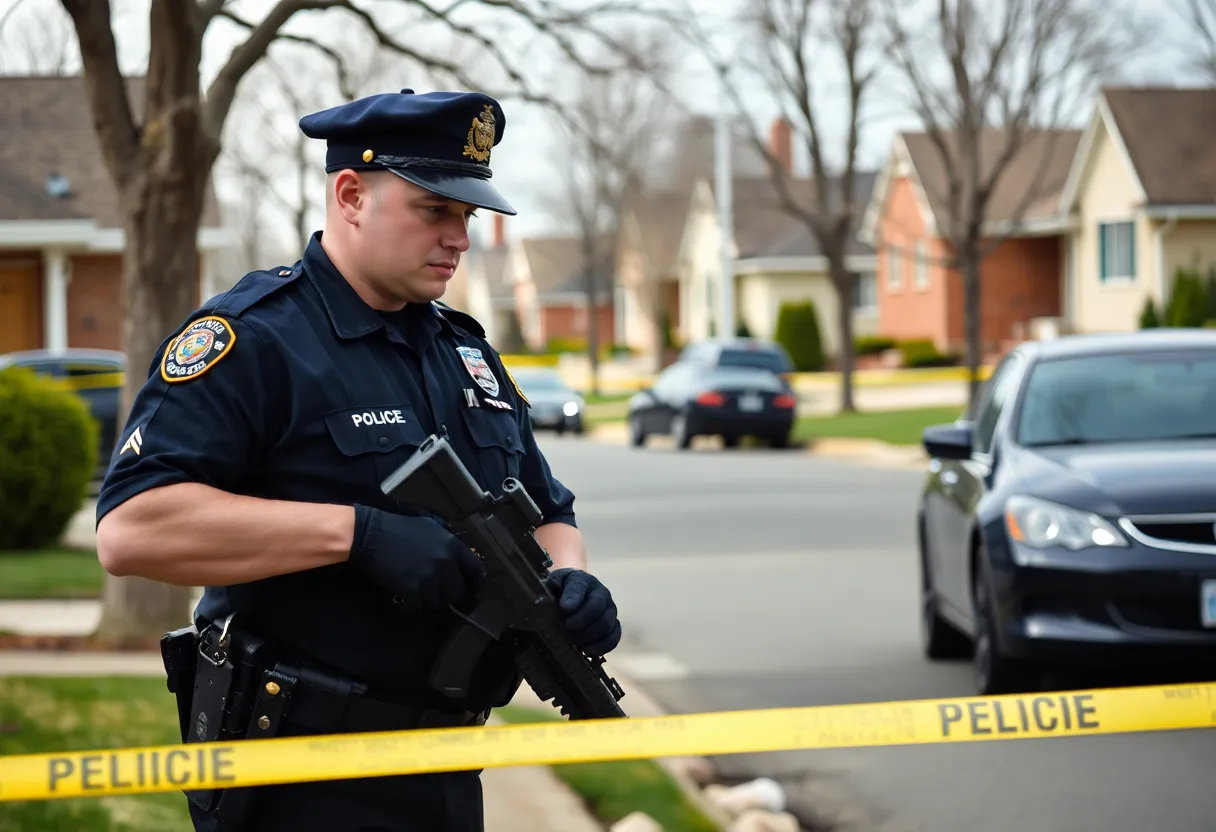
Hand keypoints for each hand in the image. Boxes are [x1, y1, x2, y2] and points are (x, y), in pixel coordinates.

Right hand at [349, 505, 484, 611]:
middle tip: (435, 593)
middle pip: (457, 591)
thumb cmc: (398, 528)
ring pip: (438, 601)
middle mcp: (444, 562)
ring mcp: (429, 577)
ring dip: (428, 600)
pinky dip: (412, 606)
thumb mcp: (429, 527)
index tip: (468, 587)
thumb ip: (446, 543)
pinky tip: (406, 601)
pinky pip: (419, 607)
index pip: (475, 569)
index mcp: (451, 545)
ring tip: (418, 594)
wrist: (369, 534)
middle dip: (447, 594)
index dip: (472, 581)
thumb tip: (457, 559)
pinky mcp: (412, 589)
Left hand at [547, 568, 621, 656]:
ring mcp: (610, 610)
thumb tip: (563, 607)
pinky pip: (614, 637)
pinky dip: (602, 646)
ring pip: (607, 624)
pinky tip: (587, 650)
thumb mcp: (552, 585)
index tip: (564, 608)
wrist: (568, 597)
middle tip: (566, 629)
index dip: (573, 598)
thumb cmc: (558, 591)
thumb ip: (552, 590)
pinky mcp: (613, 626)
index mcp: (583, 580)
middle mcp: (601, 592)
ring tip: (574, 641)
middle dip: (580, 622)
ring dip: (589, 636)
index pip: (580, 587)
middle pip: (597, 608)